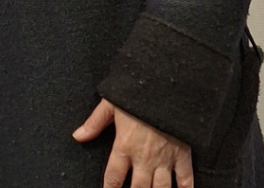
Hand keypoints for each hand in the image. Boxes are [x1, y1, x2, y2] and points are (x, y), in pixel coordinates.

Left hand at [73, 98, 193, 187]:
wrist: (165, 86)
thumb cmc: (136, 93)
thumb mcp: (110, 104)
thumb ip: (95, 123)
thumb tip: (77, 136)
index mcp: (124, 146)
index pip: (113, 177)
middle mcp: (143, 158)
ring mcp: (164, 159)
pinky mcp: (182, 155)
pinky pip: (185, 179)